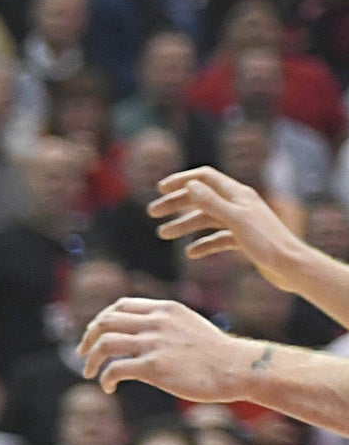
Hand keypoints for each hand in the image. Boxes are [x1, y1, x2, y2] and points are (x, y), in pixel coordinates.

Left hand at [80, 296, 256, 404]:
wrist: (237, 367)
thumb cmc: (214, 353)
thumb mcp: (187, 325)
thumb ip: (163, 325)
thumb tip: (137, 335)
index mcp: (165, 309)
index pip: (121, 306)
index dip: (101, 320)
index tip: (94, 335)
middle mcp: (157, 322)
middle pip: (105, 321)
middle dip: (88, 338)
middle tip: (82, 354)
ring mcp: (155, 343)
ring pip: (105, 343)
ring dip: (90, 359)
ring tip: (89, 373)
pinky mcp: (154, 366)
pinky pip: (115, 369)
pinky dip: (105, 378)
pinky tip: (108, 387)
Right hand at [152, 165, 316, 290]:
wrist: (291, 266)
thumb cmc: (267, 242)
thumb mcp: (235, 220)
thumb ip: (211, 203)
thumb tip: (190, 186)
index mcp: (238, 195)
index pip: (205, 178)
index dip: (182, 180)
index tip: (160, 189)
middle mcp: (239, 205)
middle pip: (202, 198)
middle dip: (176, 204)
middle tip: (152, 213)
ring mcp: (241, 222)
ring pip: (206, 219)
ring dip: (183, 225)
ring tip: (162, 235)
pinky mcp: (243, 240)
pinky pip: (217, 238)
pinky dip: (203, 244)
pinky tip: (191, 253)